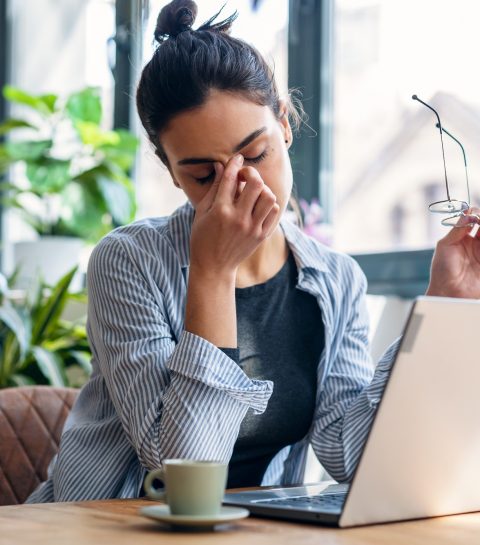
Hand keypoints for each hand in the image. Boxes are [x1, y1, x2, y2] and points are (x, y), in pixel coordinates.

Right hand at [189, 154, 279, 277]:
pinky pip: (274, 211)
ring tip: (253, 192)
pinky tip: (258, 205)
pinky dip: (268, 204)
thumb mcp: (202, 212)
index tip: (237, 158)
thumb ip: (213, 188)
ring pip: (269, 197)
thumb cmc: (202, 238)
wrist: (214, 267)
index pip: (231, 178)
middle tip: (245, 176)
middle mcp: (238, 218)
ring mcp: (252, 228)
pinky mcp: (261, 236)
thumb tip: (220, 165)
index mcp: (220, 211)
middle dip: (251, 173)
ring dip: (262, 189)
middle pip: (256, 183)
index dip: (235, 163)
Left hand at [426, 208, 479, 298]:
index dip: (476, 214)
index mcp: (463, 237)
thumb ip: (457, 229)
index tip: (474, 214)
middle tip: (479, 221)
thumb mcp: (445, 245)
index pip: (475, 219)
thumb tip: (466, 212)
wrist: (448, 291)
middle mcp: (476, 243)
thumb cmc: (442, 270)